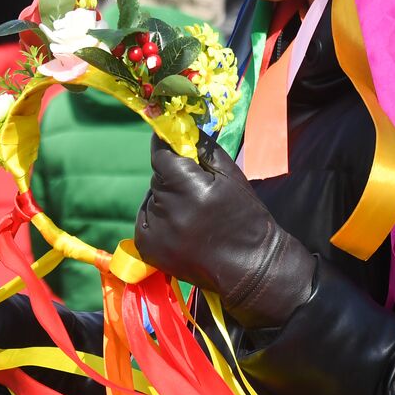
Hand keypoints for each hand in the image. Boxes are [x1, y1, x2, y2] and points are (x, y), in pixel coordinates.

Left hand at [135, 134, 314, 328]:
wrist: (249, 266)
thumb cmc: (245, 217)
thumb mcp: (231, 176)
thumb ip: (203, 148)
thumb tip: (183, 127)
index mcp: (189, 187)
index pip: (161, 155)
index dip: (166, 147)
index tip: (170, 142)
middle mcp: (168, 209)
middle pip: (157, 178)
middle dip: (172, 178)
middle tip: (195, 191)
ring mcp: (156, 231)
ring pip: (152, 198)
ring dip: (166, 200)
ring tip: (193, 215)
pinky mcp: (148, 248)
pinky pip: (145, 220)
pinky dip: (158, 219)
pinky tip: (181, 228)